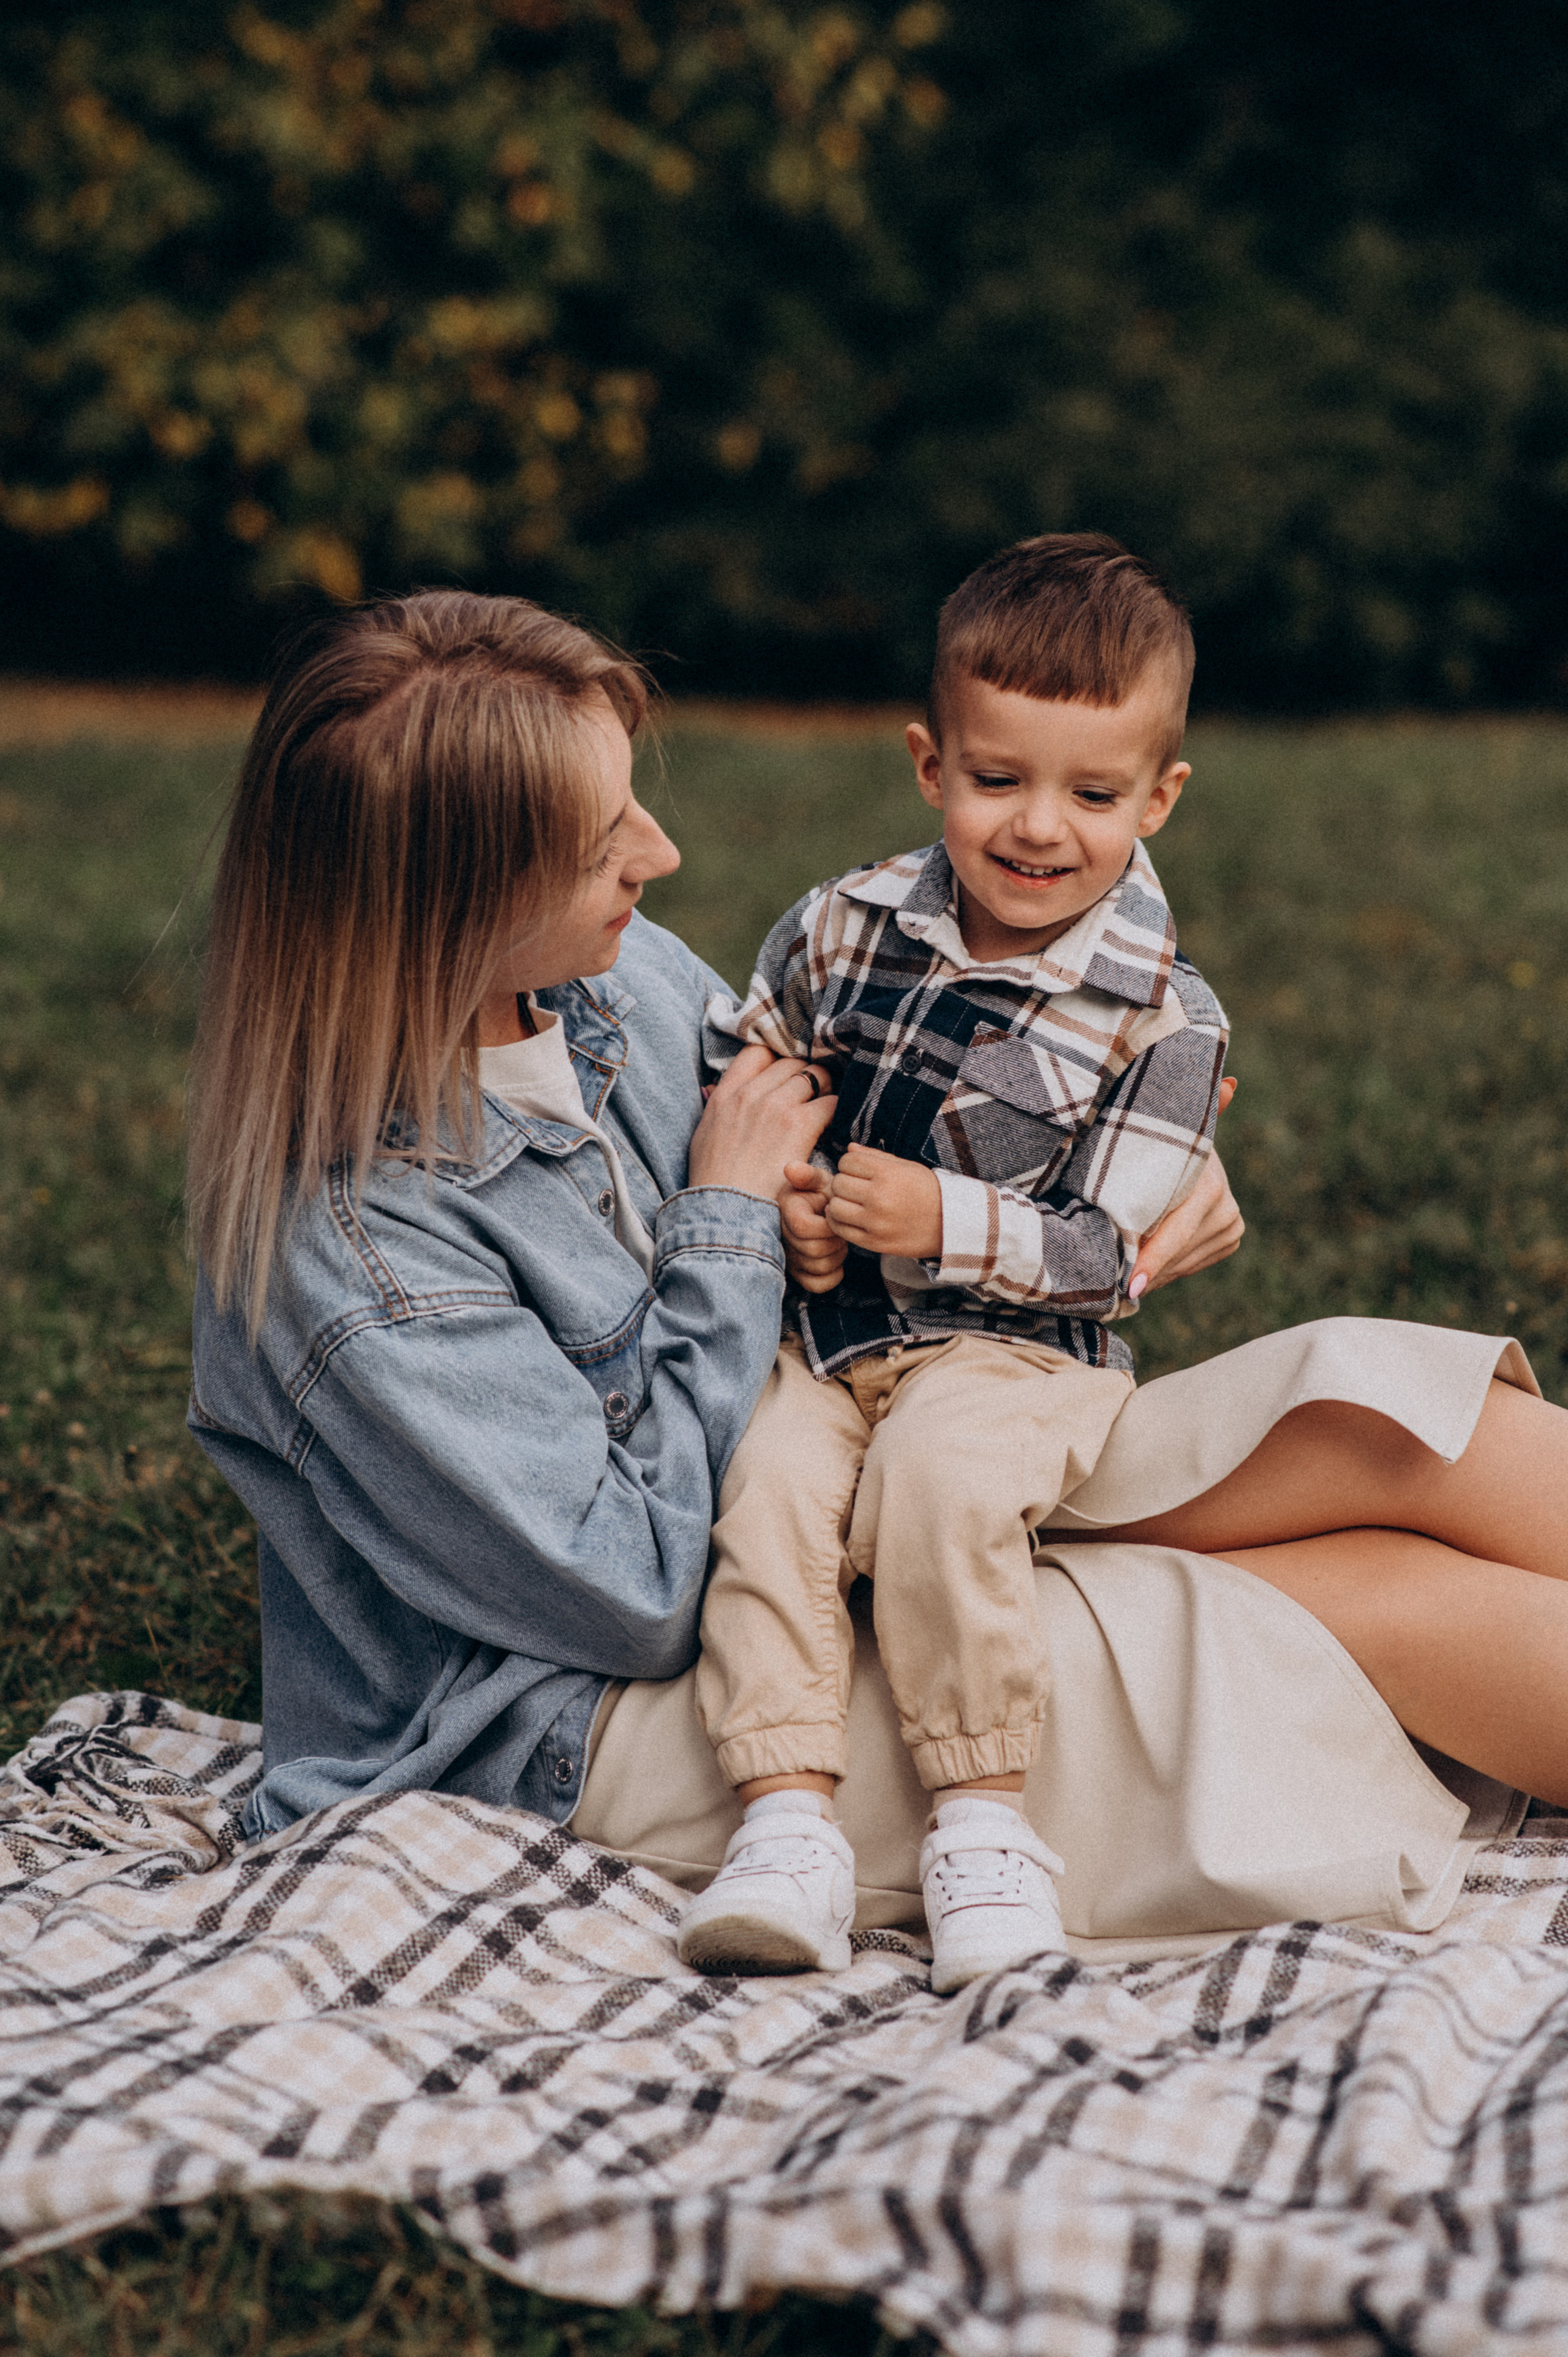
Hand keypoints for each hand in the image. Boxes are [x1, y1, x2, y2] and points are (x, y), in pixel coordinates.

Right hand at [687, 1044, 837, 1202]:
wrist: (726, 1209)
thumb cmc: (714, 1182)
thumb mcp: (704, 1137)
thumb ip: (717, 1110)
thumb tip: (718, 1093)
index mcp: (726, 1093)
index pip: (757, 1051)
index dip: (775, 1057)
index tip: (784, 1072)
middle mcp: (751, 1092)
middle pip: (790, 1062)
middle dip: (804, 1073)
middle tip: (812, 1090)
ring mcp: (776, 1105)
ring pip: (814, 1076)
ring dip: (824, 1088)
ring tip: (826, 1104)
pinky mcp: (800, 1124)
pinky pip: (831, 1102)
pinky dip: (836, 1110)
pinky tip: (833, 1125)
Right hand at [780, 1162, 847, 1292]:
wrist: (820, 1210)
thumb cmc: (821, 1194)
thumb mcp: (818, 1180)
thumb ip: (808, 1175)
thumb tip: (790, 1168)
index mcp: (786, 1212)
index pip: (805, 1228)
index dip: (827, 1226)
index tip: (834, 1215)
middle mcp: (783, 1237)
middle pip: (814, 1251)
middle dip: (835, 1241)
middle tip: (842, 1230)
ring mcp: (789, 1257)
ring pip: (818, 1268)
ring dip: (836, 1256)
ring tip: (838, 1241)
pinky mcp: (798, 1273)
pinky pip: (817, 1285)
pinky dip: (832, 1275)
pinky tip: (836, 1259)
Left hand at [825, 1143, 942, 1260]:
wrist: (950, 1224)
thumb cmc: (928, 1191)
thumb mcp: (906, 1167)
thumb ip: (875, 1157)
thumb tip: (849, 1148)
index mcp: (887, 1174)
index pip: (847, 1161)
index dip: (850, 1164)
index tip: (859, 1170)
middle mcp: (879, 1197)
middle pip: (838, 1183)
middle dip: (844, 1182)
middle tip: (855, 1187)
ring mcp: (876, 1222)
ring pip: (835, 1207)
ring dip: (839, 1202)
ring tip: (851, 1202)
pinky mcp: (874, 1242)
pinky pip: (841, 1229)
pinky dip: (838, 1221)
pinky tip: (848, 1216)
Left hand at [1128, 1078, 1241, 1298]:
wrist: (1188, 1153)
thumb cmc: (1156, 1141)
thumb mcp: (1159, 1133)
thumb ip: (1180, 1117)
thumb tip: (1231, 1083)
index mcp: (1208, 1187)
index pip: (1174, 1235)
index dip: (1151, 1261)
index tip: (1130, 1285)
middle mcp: (1227, 1208)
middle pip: (1176, 1254)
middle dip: (1144, 1269)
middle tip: (1112, 1284)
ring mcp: (1232, 1226)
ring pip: (1183, 1263)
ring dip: (1153, 1271)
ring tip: (1120, 1275)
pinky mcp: (1231, 1240)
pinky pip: (1191, 1265)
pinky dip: (1167, 1268)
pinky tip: (1144, 1266)